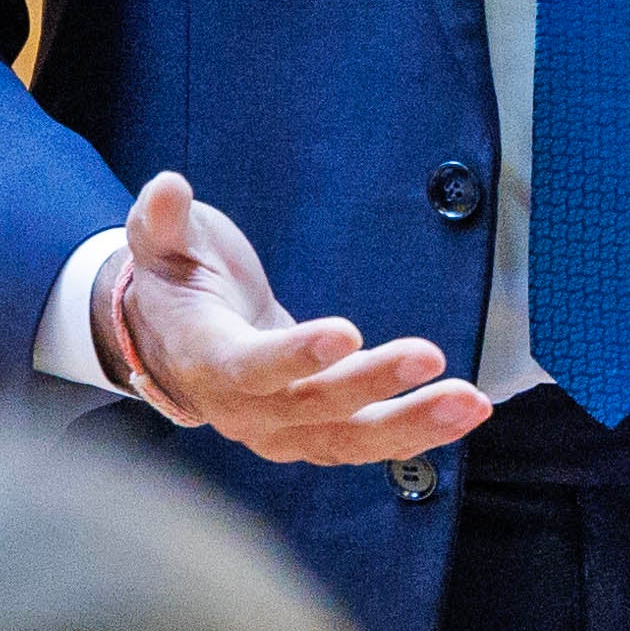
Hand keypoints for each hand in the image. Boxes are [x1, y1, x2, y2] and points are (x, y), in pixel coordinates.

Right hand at [100, 170, 496, 467]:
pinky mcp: (314, 435)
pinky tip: (466, 411)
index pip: (249, 366)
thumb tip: (169, 187)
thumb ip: (163, 219)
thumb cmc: (175, 283)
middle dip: (373, 385)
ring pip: (348, 439)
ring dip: (412, 424)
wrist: (172, 343)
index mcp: (206, 358)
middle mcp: (243, 409)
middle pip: (312, 408)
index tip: (346, 333)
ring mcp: (280, 431)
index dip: (295, 355)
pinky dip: (416, 432)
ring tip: (471, 402)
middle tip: (430, 356)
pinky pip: (365, 443)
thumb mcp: (159, 243)